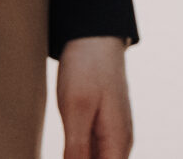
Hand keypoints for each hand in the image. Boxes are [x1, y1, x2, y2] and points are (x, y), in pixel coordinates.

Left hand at [55, 35, 131, 158]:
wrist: (95, 35)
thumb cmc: (88, 68)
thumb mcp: (77, 109)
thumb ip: (77, 150)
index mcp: (118, 142)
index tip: (71, 158)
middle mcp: (119, 143)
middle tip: (63, 150)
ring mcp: (111, 135)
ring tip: (63, 147)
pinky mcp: (101, 127)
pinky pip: (92, 154)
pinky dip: (78, 157)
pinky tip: (67, 153)